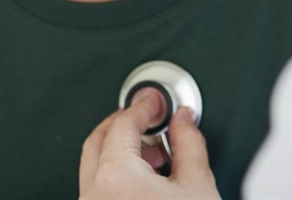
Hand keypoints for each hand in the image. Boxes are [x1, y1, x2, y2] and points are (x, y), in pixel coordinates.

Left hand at [79, 89, 219, 199]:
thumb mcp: (198, 186)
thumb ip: (190, 144)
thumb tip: (183, 120)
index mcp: (116, 178)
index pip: (123, 124)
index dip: (144, 106)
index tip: (155, 100)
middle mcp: (94, 195)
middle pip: (99, 140)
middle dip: (126, 123)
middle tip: (149, 116)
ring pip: (94, 165)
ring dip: (120, 150)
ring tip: (153, 151)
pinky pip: (96, 187)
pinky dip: (116, 173)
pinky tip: (143, 176)